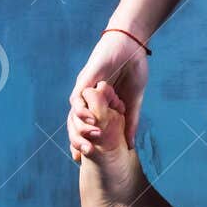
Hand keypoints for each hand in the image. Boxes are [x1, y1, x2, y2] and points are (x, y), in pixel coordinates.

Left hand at [69, 30, 148, 157]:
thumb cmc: (133, 69)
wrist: (132, 45)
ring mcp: (84, 88)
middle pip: (74, 123)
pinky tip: (88, 120)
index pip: (86, 127)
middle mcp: (87, 98)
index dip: (83, 142)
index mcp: (98, 105)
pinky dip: (80, 109)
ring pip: (73, 113)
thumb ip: (130, 122)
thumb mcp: (134, 101)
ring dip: (77, 130)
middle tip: (82, 157)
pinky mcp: (86, 78)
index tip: (84, 160)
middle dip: (76, 141)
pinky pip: (77, 97)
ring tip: (86, 145)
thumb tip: (130, 145)